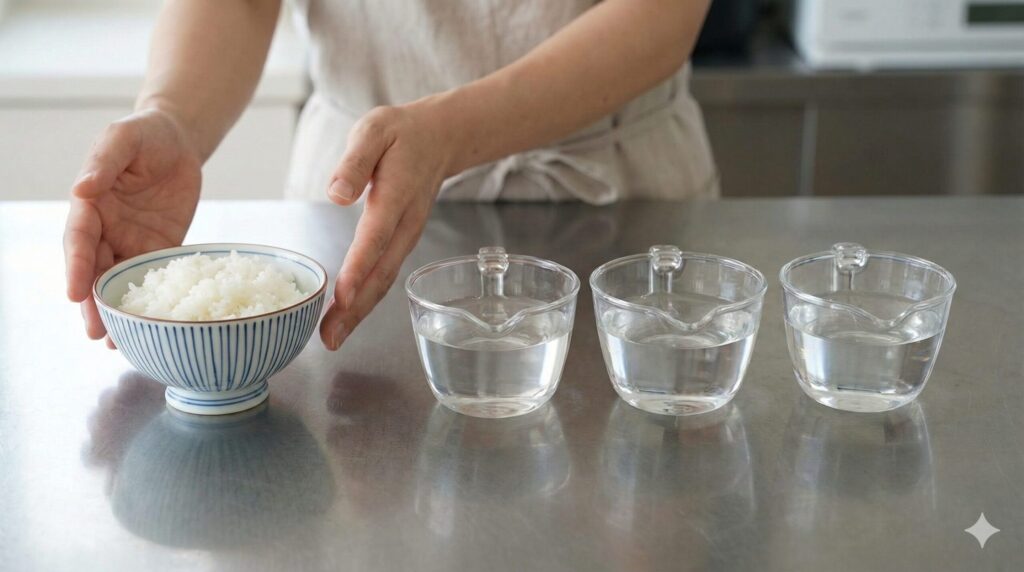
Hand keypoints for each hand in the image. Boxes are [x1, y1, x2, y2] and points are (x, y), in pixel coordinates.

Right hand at [64, 108, 201, 344]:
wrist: (178, 140)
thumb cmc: (145, 135)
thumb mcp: (123, 139)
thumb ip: (104, 162)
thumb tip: (81, 188)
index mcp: (91, 205)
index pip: (79, 240)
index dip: (75, 267)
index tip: (72, 293)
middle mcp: (107, 228)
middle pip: (96, 271)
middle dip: (93, 303)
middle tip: (95, 333)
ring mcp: (133, 241)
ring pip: (121, 282)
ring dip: (118, 311)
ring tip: (118, 343)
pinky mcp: (162, 248)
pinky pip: (156, 277)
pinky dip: (152, 301)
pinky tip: (152, 325)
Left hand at [319, 103, 454, 349]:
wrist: (440, 139)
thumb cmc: (401, 134)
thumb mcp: (374, 131)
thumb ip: (355, 161)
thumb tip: (337, 194)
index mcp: (395, 196)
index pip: (375, 237)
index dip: (358, 267)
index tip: (342, 296)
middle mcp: (405, 225)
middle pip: (381, 273)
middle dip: (356, 308)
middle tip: (330, 338)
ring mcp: (406, 237)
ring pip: (383, 280)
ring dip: (359, 312)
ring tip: (333, 338)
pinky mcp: (401, 243)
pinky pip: (384, 276)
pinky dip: (366, 300)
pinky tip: (346, 316)